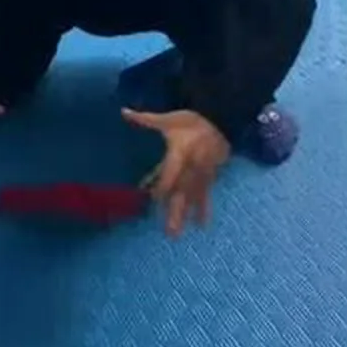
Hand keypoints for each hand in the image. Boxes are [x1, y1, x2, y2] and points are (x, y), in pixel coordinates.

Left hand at [124, 108, 230, 237]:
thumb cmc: (192, 121)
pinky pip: (205, 196)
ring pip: (193, 198)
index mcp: (181, 153)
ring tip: (178, 235)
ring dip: (186, 216)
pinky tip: (201, 225)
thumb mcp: (169, 119)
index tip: (152, 200)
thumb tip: (123, 111)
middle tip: (170, 233)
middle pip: (182, 193)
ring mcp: (202, 175)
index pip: (170, 174)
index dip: (162, 187)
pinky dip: (203, 210)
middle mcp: (192, 168)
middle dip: (176, 212)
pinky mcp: (210, 178)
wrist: (223, 120)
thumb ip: (146, 119)